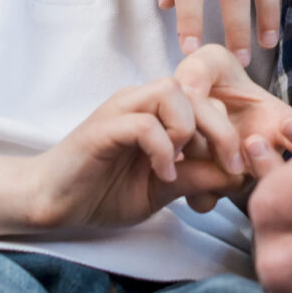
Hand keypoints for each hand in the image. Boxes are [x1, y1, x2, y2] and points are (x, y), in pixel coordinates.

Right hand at [25, 72, 251, 230]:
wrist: (54, 202)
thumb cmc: (104, 192)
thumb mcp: (163, 189)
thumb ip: (196, 178)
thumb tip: (237, 174)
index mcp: (157, 113)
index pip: (205, 100)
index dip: (227, 130)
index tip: (236, 167)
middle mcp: (140, 102)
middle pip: (195, 90)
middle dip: (222, 129)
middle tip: (231, 165)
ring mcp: (121, 110)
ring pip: (171, 91)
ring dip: (189, 128)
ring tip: (184, 164)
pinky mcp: (103, 127)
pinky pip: (143, 122)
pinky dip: (162, 148)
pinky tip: (163, 173)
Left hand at [173, 44, 291, 204]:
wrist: (177, 112)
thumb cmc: (207, 84)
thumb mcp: (209, 63)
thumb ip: (203, 70)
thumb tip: (191, 94)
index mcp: (278, 126)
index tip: (287, 124)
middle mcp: (265, 158)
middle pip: (283, 179)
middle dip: (269, 164)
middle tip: (252, 141)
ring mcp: (238, 178)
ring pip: (243, 190)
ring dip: (228, 176)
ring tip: (211, 155)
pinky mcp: (207, 191)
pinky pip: (207, 201)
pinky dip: (198, 190)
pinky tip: (188, 172)